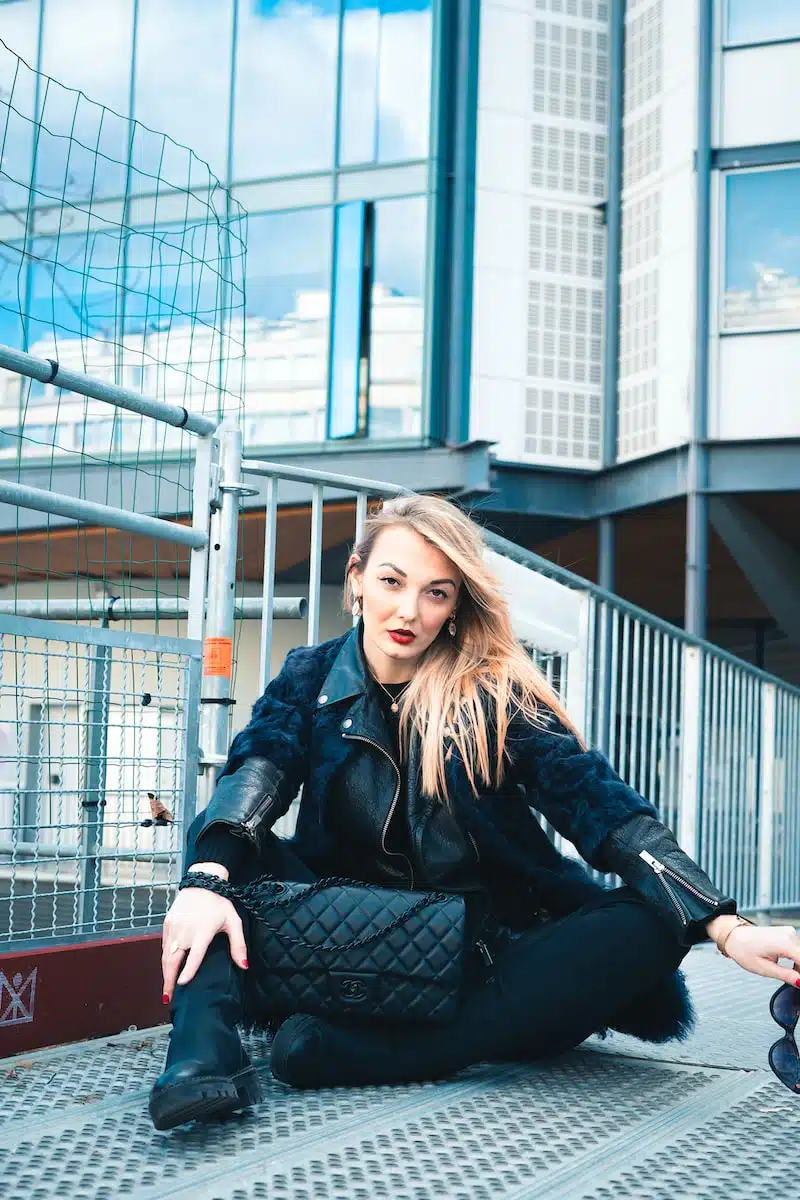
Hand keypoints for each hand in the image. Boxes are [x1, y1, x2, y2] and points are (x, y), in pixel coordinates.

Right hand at [161, 869, 247, 1002]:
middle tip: (167, 998)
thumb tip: (244, 965)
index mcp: (203, 931)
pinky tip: (167, 968)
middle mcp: (185, 930)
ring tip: (166, 988)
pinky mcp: (167, 923)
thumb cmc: (219, 903)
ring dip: (165, 972)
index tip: (183, 984)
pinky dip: (164, 958)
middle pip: (173, 959)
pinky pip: (164, 945)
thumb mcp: (233, 921)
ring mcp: (174, 927)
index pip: (194, 954)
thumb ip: (238, 944)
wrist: (202, 882)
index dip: (188, 970)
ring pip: (166, 954)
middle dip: (169, 980)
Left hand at [720, 923, 799, 986]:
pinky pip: (798, 948)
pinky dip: (797, 959)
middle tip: (794, 982)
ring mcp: (788, 932)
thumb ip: (787, 976)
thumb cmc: (743, 950)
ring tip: (791, 976)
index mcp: (784, 943)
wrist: (734, 936)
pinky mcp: (787, 933)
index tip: (799, 983)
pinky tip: (791, 967)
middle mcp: (789, 934)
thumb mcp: (765, 968)